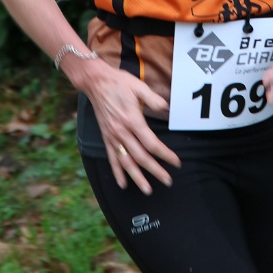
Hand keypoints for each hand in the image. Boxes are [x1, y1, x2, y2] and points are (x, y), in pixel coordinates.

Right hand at [79, 60, 181, 194]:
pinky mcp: (106, 137)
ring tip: (147, 190)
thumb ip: (154, 99)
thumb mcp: (139, 86)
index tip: (176, 162)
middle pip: (141, 157)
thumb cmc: (119, 83)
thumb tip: (166, 108)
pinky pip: (112, 158)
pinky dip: (117, 172)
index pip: (152, 144)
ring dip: (137, 177)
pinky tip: (123, 184)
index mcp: (133, 120)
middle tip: (168, 181)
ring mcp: (113, 136)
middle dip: (156, 170)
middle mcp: (122, 132)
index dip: (165, 154)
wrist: (96, 82)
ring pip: (126, 162)